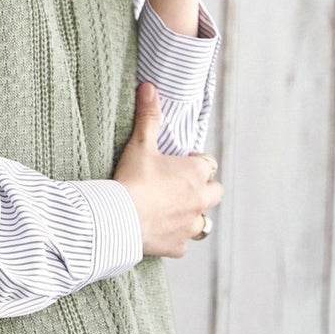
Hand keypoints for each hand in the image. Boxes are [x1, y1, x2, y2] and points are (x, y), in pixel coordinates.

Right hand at [113, 81, 223, 256]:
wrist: (118, 219)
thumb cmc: (132, 179)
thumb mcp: (140, 144)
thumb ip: (148, 116)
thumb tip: (149, 86)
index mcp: (195, 174)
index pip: (208, 164)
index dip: (195, 162)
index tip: (181, 161)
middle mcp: (199, 200)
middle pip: (216, 193)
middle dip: (204, 189)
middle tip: (182, 186)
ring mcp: (189, 225)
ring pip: (204, 222)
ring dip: (193, 215)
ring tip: (174, 211)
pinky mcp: (177, 246)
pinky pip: (183, 244)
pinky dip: (175, 239)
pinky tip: (161, 233)